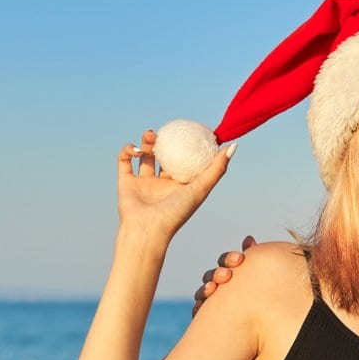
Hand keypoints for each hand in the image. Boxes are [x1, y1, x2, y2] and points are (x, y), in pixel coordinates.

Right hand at [117, 129, 231, 241]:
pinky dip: (127, 150)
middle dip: (166, 140)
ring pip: (145, 156)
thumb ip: (217, 169)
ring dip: (146, 141)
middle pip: (165, 156)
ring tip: (152, 134)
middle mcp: (162, 184)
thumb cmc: (176, 213)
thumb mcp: (201, 189)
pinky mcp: (125, 183)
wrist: (146, 230)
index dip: (190, 146)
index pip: (187, 161)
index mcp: (180, 186)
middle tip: (169, 130)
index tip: (194, 129)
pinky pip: (124, 160)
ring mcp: (143, 183)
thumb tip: (233, 145)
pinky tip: (135, 149)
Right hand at [191, 236, 256, 316]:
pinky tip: (200, 307)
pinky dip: (197, 308)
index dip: (229, 259)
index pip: (225, 261)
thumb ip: (252, 258)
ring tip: (212, 289)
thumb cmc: (257, 296)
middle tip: (227, 275)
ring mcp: (209, 300)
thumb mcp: (256, 277)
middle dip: (218, 273)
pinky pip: (197, 311)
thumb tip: (248, 238)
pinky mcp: (203, 317)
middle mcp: (217, 284)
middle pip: (212, 275)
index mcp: (230, 272)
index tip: (239, 259)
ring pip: (202, 292)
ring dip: (206, 289)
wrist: (256, 325)